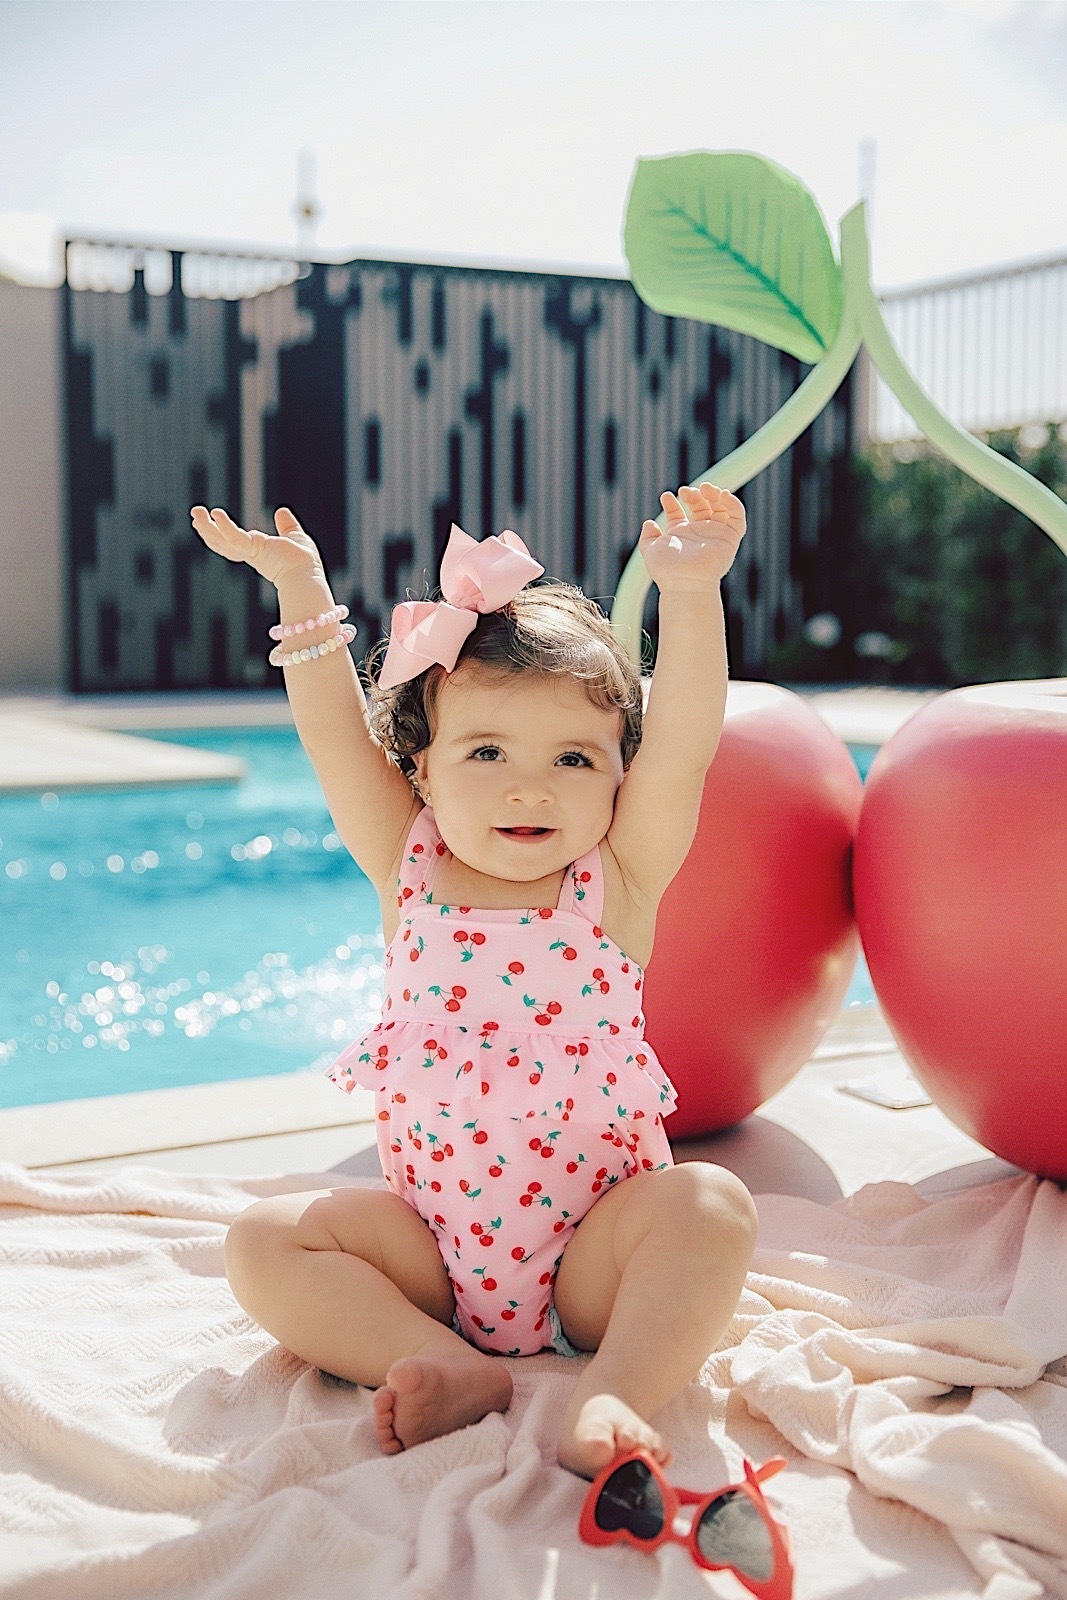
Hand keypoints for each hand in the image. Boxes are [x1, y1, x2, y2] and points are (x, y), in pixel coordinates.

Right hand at [190, 505, 322, 586]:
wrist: (308, 575)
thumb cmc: (303, 562)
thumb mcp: (293, 537)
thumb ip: (285, 525)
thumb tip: (281, 511)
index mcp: (257, 552)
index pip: (232, 542)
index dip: (219, 532)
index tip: (210, 519)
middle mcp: (250, 554)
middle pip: (221, 542)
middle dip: (207, 529)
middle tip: (195, 514)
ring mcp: (250, 553)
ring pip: (222, 541)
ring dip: (207, 527)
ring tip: (196, 512)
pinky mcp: (254, 550)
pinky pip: (235, 538)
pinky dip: (225, 527)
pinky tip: (216, 514)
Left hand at [639, 482, 745, 591]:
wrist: (684, 582)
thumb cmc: (666, 569)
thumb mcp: (650, 550)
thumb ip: (647, 537)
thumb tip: (649, 523)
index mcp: (680, 536)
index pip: (679, 513)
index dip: (673, 503)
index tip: (666, 496)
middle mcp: (699, 534)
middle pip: (701, 506)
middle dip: (695, 495)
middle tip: (685, 491)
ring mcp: (715, 535)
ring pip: (721, 508)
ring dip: (715, 494)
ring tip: (705, 487)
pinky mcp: (730, 538)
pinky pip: (737, 517)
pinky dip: (733, 503)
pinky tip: (723, 494)